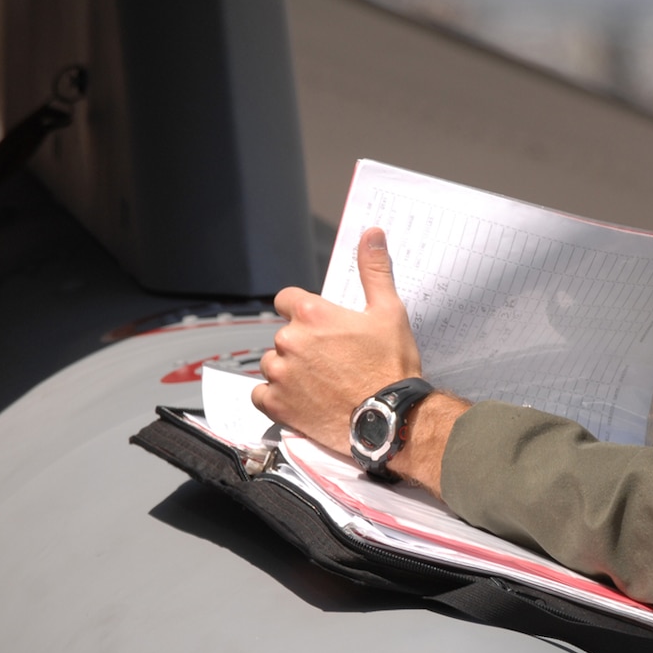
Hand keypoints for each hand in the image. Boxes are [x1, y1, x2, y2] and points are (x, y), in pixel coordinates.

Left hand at [253, 227, 423, 454]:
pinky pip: (261, 395)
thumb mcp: (389, 312)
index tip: (318, 326)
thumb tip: (371, 234)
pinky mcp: (277, 405)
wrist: (390, 418)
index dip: (302, 311)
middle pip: (283, 335)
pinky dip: (275, 397)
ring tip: (319, 383)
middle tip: (331, 361)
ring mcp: (280, 375)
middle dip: (301, 345)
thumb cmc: (390, 368)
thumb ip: (374, 270)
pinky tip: (300, 399)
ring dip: (288, 371)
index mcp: (311, 314)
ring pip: (272, 365)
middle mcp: (289, 341)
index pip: (286, 299)